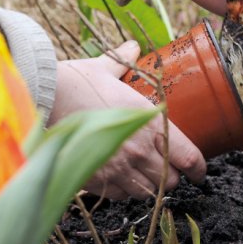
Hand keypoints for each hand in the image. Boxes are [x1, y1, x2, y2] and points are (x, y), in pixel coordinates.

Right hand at [48, 41, 205, 199]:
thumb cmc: (77, 82)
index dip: (198, 169)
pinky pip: (121, 196)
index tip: (199, 172)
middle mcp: (140, 149)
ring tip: (140, 173)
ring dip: (147, 185)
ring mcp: (119, 168)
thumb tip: (132, 47)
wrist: (44, 99)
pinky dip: (123, 191)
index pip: (189, 157)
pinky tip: (118, 177)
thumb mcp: (107, 69)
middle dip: (170, 176)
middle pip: (171, 181)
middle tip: (164, 168)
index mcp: (152, 123)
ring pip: (147, 192)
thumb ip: (124, 62)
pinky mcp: (98, 180)